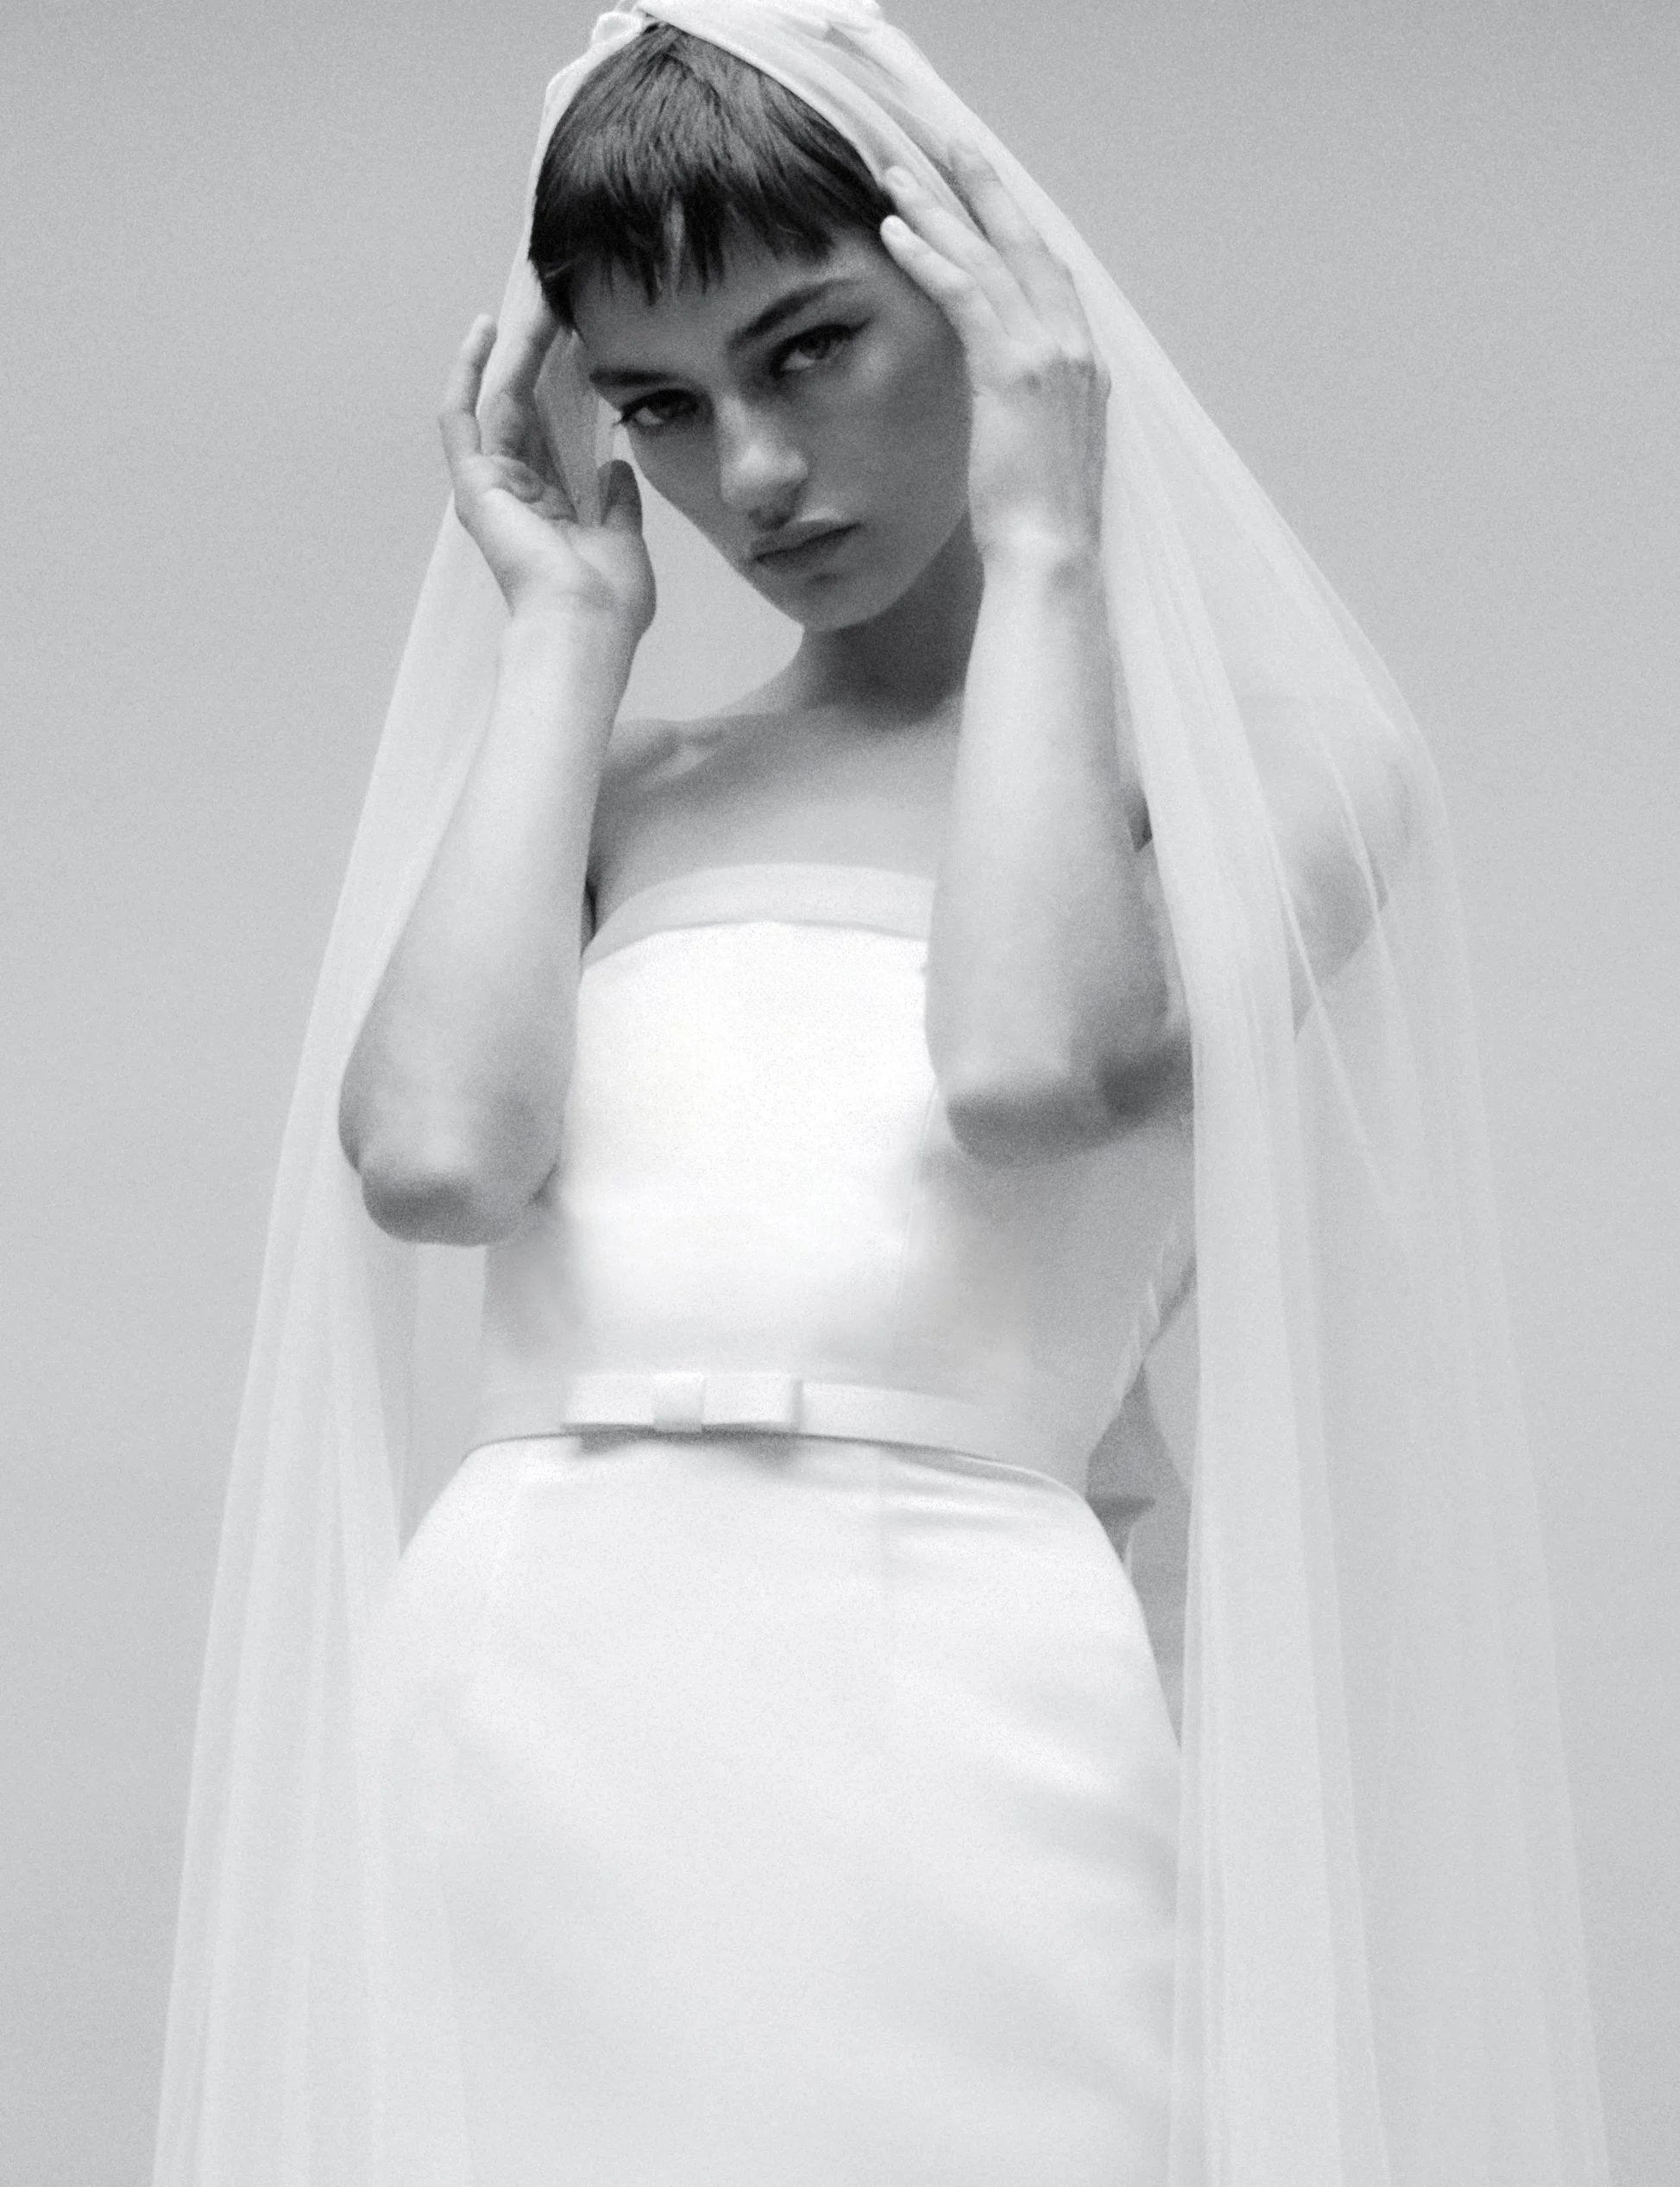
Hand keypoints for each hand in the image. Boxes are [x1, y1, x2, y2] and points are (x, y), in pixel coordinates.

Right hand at [440, 312, 655, 635]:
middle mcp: (517, 496)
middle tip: (560, 308)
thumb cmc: (608, 601)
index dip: (567, 394)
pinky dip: (467, 372)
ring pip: (500, 402)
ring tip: (539, 302)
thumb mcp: (623, 542)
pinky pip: (461, 417)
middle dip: (543, 360)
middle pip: (527, 411)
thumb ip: (617, 504)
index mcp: (552, 513)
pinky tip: (486, 329)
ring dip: (518, 352)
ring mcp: (492, 487)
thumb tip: (612, 466)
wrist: (582, 625)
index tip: (585, 351)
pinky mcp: (474, 482)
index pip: (554, 439)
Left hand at [879, 148, 1108, 564]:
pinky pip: (965, 294)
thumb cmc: (1041, 526)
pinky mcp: (1012, 371)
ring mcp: (1049, 354)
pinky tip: (896, 231)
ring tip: (899, 173)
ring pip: (989, 257)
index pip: (1050, 276)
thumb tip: (1002, 405)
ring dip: (941, 210)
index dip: (1016, 230)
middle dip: (986, 190)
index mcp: (1086, 367)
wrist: (1053, 557)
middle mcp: (1075, 348)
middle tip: (950, 144)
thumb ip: (1028, 412)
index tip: (986, 197)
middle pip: (1026, 244)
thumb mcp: (1040, 454)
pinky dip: (930, 256)